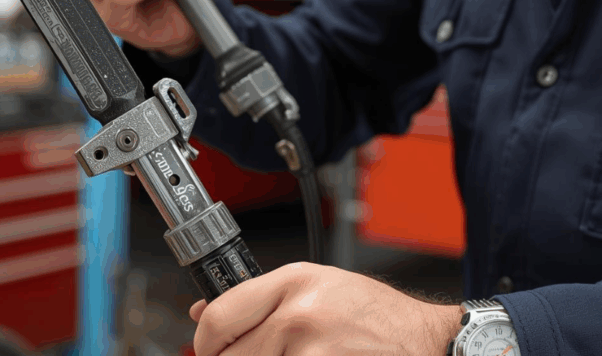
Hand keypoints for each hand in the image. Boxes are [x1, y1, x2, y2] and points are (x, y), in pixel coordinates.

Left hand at [189, 262, 460, 355]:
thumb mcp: (315, 287)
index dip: (205, 341)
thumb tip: (205, 310)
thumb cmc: (373, 314)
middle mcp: (299, 314)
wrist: (424, 341)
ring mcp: (313, 351)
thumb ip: (258, 299)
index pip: (220, 316)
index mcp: (293, 282)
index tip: (207, 349)